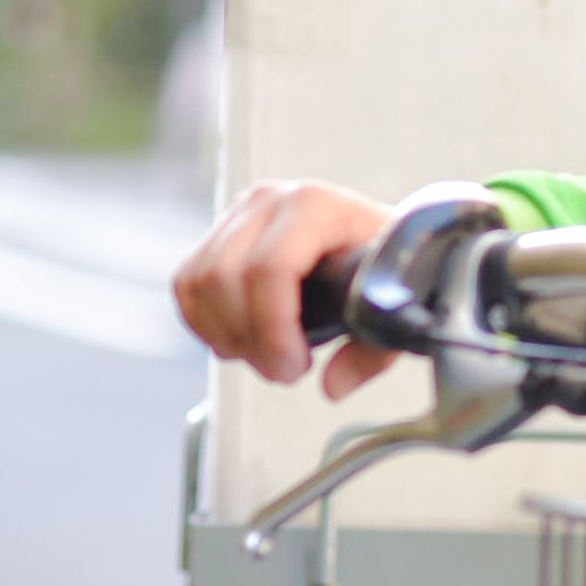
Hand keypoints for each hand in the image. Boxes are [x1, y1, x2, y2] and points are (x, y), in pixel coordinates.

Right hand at [171, 180, 398, 399]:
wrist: (378, 232)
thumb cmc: (390, 263)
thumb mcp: (399, 304)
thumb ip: (374, 349)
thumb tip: (333, 385)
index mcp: (318, 206)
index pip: (270, 268)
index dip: (273, 329)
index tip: (294, 367)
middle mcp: (271, 200)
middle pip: (223, 278)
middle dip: (248, 340)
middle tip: (284, 370)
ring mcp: (241, 213)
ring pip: (198, 282)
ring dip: (225, 335)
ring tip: (267, 356)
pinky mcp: (221, 233)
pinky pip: (187, 282)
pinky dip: (204, 323)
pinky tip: (241, 341)